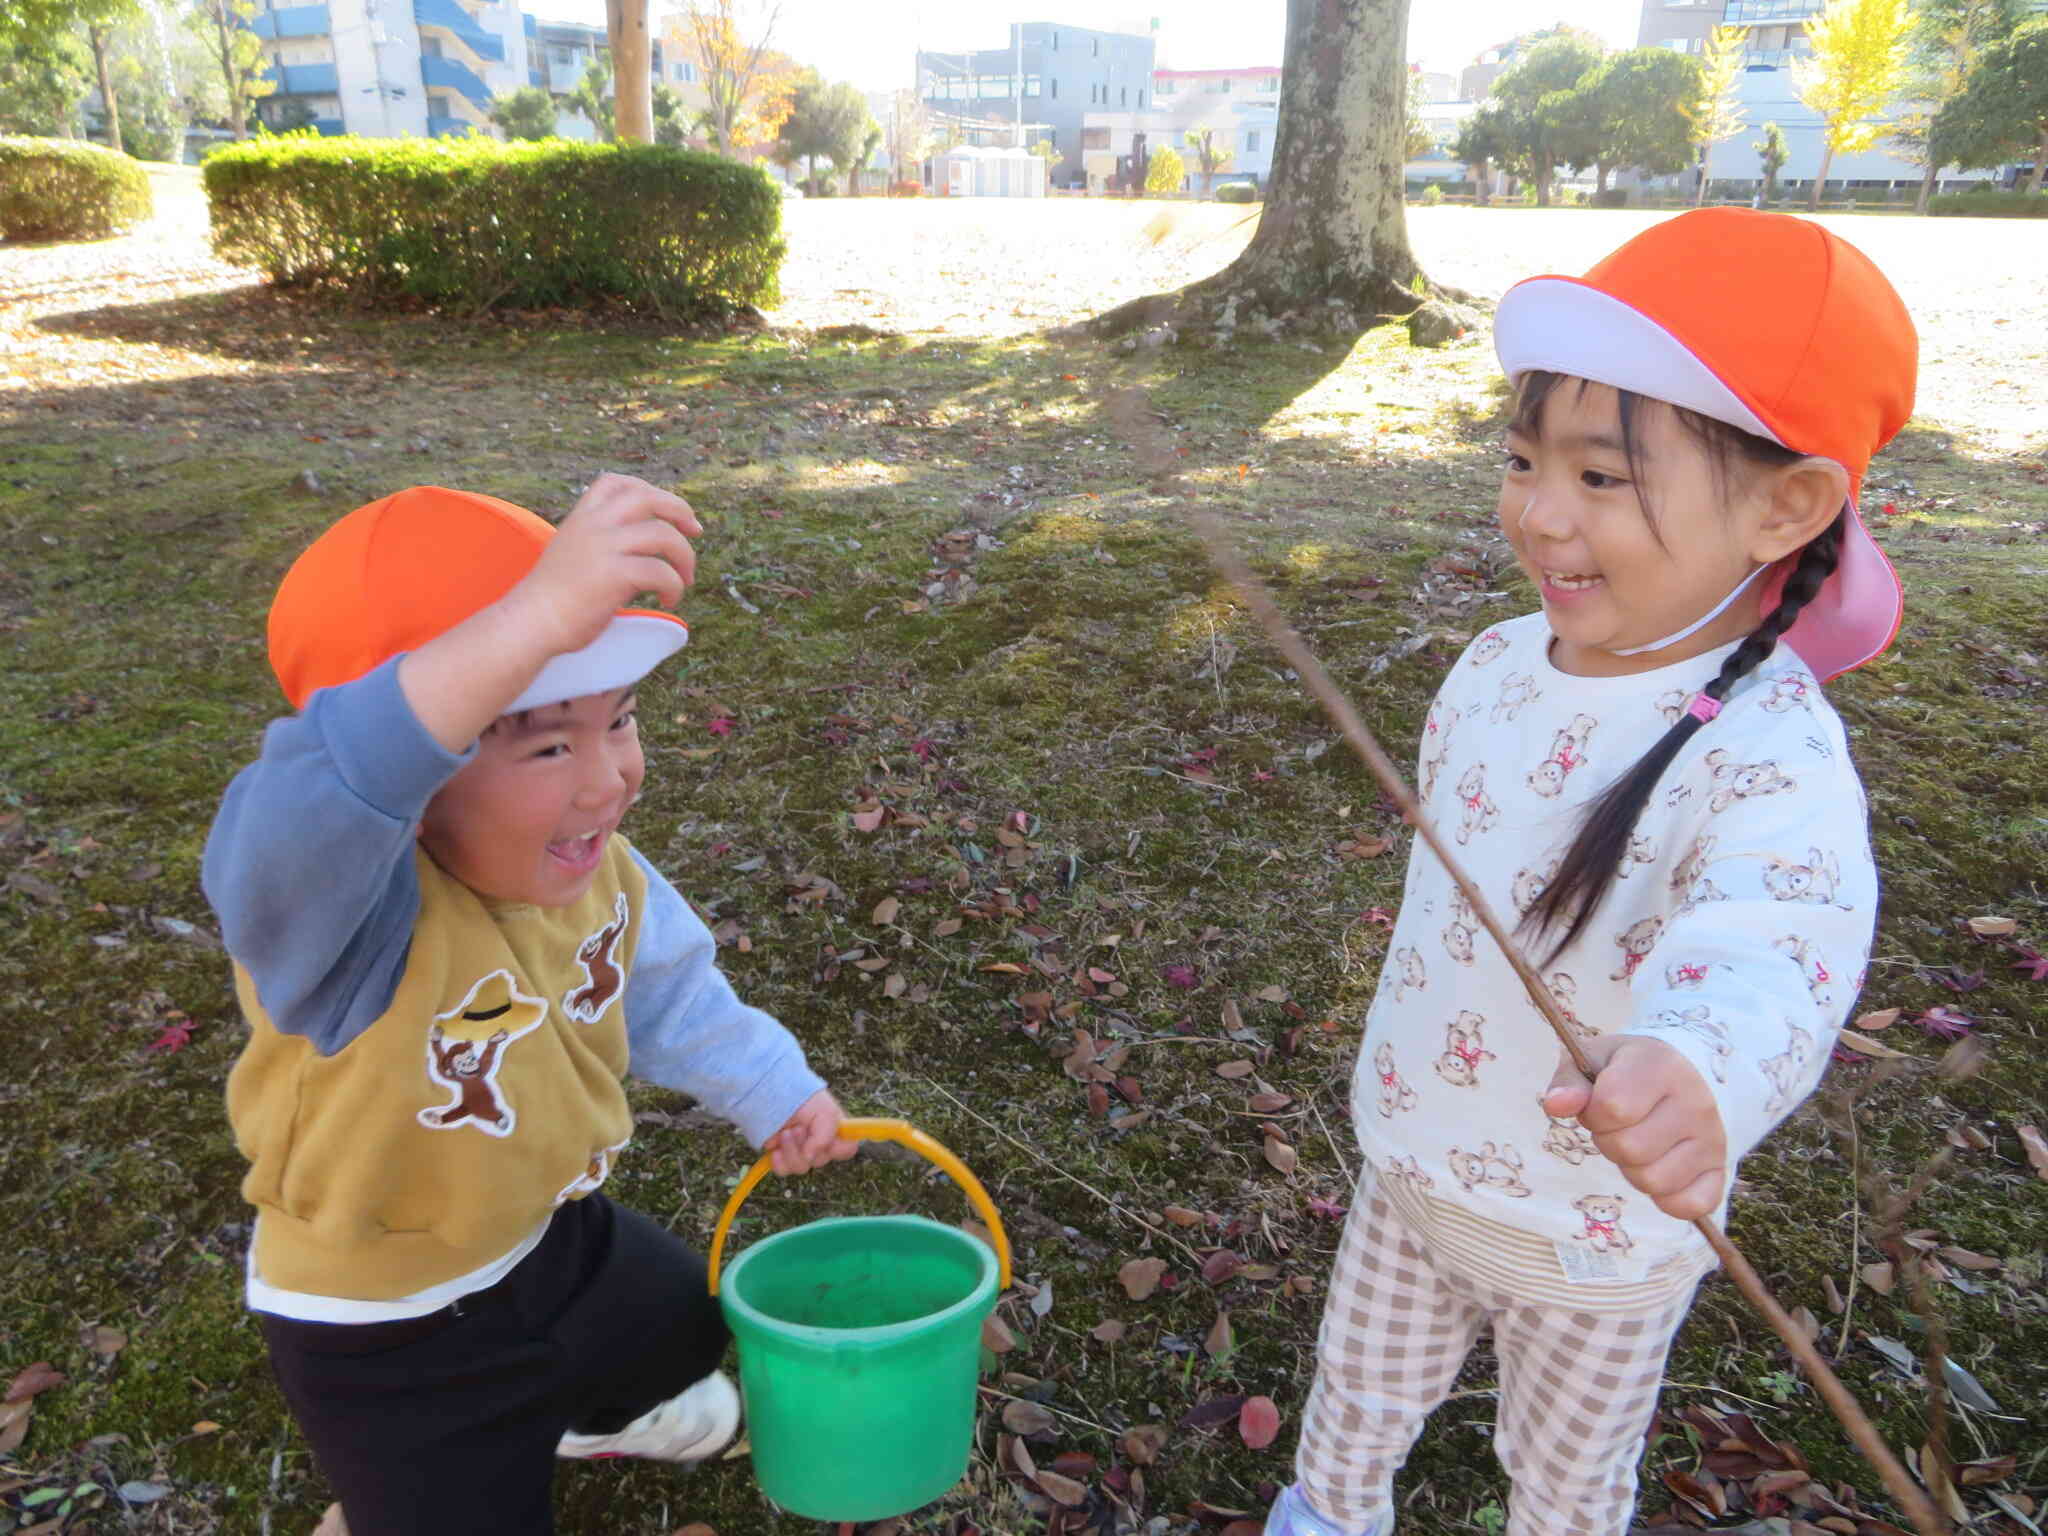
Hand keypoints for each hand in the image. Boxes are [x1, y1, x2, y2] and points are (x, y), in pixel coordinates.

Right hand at [504, 474, 701, 658]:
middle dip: (680, 510)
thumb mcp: (571, 552)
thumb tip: (642, 547)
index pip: (616, 482)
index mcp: (582, 518)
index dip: (649, 490)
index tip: (668, 512)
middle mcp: (593, 525)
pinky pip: (661, 572)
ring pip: (664, 536)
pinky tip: (668, 601)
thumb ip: (600, 541)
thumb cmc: (552, 598)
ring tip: (685, 580)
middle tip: (695, 531)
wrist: (531, 622)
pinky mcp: (614, 575)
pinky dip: (674, 587)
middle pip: (648, 498)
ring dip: (685, 558)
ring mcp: (604, 548)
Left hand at [763, 1090, 859, 1175]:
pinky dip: (779, 1162)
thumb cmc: (802, 1098)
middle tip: (797, 1128)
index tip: (828, 1141)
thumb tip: (810, 1157)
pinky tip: (775, 1150)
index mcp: (834, 1131)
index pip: (847, 1149)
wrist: (772, 1093)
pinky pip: (784, 1170)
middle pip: (820, 1161)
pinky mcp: (781, 1157)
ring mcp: (799, 1152)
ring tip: (785, 1132)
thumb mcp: (823, 1111)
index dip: (839, 1149)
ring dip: (791, 1150)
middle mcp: (819, 1144)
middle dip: (806, 1144)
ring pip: (801, 1168)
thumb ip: (824, 1136)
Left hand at [1543, 1035, 1726, 1220]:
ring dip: (1633, 1170)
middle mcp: (1695, 1103)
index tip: (1600, 1104)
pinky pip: (1688, 1205)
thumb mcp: (1594, 1060)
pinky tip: (1661, 1170)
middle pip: (1629, 1149)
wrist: (1685, 1073)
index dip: (1594, 1113)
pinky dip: (1666, 1198)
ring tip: (1640, 1142)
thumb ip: (1570, 1082)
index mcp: (1661, 1067)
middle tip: (1620, 1126)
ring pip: (1653, 1181)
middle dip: (1610, 1142)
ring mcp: (1712, 1139)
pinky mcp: (1719, 1170)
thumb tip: (1556, 1106)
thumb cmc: (1628, 1069)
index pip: (1612, 1108)